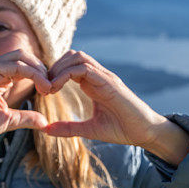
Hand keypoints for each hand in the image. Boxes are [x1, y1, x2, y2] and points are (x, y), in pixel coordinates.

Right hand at [0, 49, 51, 156]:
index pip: (24, 65)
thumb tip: (45, 122)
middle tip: (53, 86)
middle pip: (25, 56)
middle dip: (42, 69)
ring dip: (39, 70)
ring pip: (22, 57)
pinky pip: (15, 65)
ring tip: (49, 87)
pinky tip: (41, 86)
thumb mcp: (8, 120)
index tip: (51, 90)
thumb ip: (26, 117)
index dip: (40, 75)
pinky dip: (31, 73)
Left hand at [43, 50, 166, 147]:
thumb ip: (69, 128)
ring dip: (59, 68)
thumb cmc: (122, 129)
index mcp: (93, 83)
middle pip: (72, 55)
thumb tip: (46, 130)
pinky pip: (85, 68)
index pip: (70, 65)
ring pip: (78, 57)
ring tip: (49, 87)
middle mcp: (98, 76)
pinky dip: (67, 74)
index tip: (43, 90)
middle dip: (53, 67)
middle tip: (43, 87)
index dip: (53, 73)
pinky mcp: (110, 82)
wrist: (145, 132)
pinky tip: (57, 88)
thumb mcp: (89, 129)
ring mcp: (105, 77)